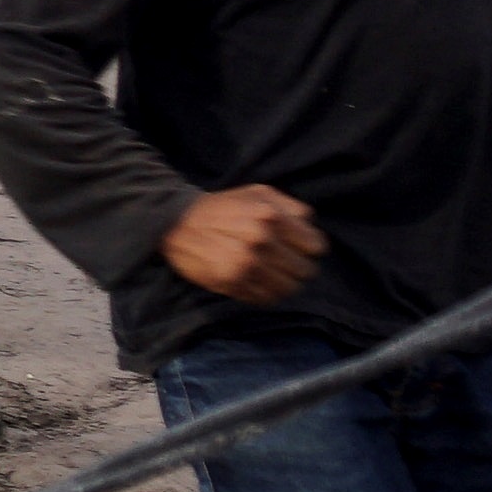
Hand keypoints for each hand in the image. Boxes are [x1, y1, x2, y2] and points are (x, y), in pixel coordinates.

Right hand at [160, 183, 325, 304]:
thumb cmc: (223, 207)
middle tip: (282, 261)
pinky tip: (256, 280)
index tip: (297, 247)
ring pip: (289, 288)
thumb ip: (291, 207)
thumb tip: (309, 227)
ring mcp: (245, 264)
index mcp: (270, 216)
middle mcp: (260, 240)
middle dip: (297, 266)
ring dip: (283, 282)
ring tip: (270, 273)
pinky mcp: (232, 282)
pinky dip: (265, 293)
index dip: (308, 247)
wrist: (176, 223)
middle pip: (305, 270)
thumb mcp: (258, 193)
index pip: (316, 246)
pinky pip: (266, 298)